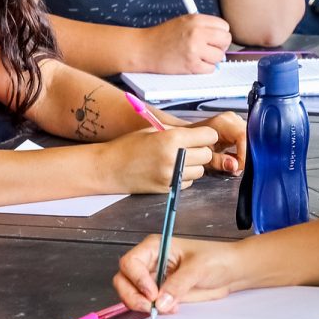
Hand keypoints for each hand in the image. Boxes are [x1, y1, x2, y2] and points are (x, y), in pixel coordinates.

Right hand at [103, 125, 217, 192]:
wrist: (109, 168)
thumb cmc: (128, 145)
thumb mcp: (153, 129)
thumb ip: (176, 131)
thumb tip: (198, 134)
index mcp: (172, 138)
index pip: (209, 136)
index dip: (206, 136)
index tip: (200, 136)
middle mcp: (175, 158)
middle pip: (207, 155)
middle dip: (200, 150)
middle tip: (187, 147)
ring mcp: (172, 176)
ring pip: (200, 171)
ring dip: (193, 165)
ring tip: (176, 159)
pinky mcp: (168, 188)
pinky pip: (189, 182)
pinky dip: (184, 176)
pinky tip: (169, 170)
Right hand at [112, 234, 242, 314]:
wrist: (232, 272)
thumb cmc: (217, 259)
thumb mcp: (198, 268)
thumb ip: (178, 284)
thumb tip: (160, 301)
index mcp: (154, 247)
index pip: (131, 263)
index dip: (137, 279)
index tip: (152, 293)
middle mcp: (150, 263)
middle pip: (124, 280)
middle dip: (133, 296)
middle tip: (150, 307)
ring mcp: (153, 279)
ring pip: (131, 294)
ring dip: (142, 305)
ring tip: (164, 308)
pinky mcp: (161, 294)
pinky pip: (146, 304)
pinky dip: (152, 311)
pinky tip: (171, 309)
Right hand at [140, 14, 231, 72]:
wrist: (144, 49)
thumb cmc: (162, 36)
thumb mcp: (183, 21)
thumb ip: (203, 26)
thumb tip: (222, 37)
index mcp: (196, 19)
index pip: (224, 26)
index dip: (220, 33)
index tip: (214, 39)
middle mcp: (197, 33)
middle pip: (226, 40)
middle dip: (220, 46)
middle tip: (210, 49)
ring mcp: (195, 49)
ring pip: (219, 56)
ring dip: (212, 59)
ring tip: (199, 56)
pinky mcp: (191, 65)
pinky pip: (210, 69)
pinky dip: (204, 68)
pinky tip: (194, 64)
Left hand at [173, 111, 246, 172]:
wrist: (189, 139)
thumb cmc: (194, 146)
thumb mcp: (204, 156)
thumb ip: (219, 162)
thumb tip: (235, 166)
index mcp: (222, 122)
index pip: (242, 136)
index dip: (244, 154)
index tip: (238, 167)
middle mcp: (231, 119)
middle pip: (249, 137)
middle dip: (246, 156)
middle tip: (237, 169)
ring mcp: (236, 122)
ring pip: (251, 139)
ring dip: (246, 154)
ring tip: (235, 165)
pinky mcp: (238, 127)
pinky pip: (248, 140)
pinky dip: (244, 152)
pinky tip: (236, 159)